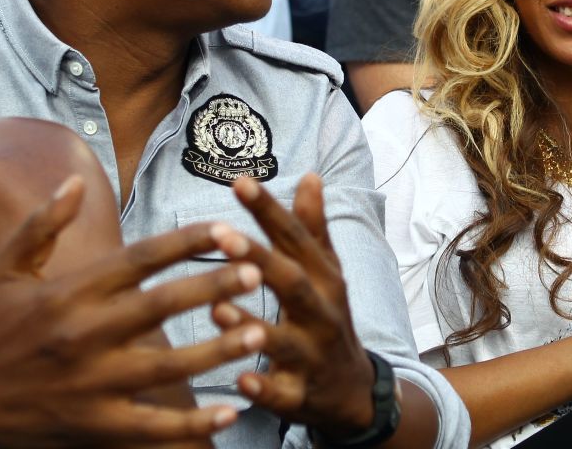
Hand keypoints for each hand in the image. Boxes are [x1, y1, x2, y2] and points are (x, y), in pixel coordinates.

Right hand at [0, 176, 266, 446]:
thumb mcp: (2, 267)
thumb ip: (41, 223)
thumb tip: (74, 181)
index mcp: (67, 293)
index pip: (137, 260)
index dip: (186, 241)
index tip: (227, 227)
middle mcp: (80, 336)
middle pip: (159, 308)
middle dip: (211, 287)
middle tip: (258, 271)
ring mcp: (87, 385)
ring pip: (164, 369)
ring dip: (215, 351)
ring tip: (259, 333)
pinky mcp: (89, 426)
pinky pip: (149, 427)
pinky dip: (190, 425)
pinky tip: (228, 413)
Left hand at [212, 174, 378, 439]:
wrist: (353, 392)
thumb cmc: (327, 319)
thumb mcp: (327, 273)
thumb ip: (313, 228)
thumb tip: (311, 175)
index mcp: (324, 278)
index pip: (296, 238)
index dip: (269, 209)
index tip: (239, 180)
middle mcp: (322, 313)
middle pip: (292, 283)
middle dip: (259, 260)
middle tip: (222, 235)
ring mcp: (313, 356)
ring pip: (285, 341)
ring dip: (254, 326)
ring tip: (219, 309)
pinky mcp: (302, 396)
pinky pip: (283, 395)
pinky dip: (264, 388)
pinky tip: (241, 378)